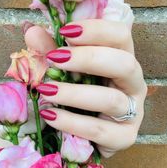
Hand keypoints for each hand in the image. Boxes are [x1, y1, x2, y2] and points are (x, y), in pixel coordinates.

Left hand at [24, 20, 146, 157]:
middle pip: (124, 64)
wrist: (82, 136)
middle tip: (54, 59)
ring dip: (75, 94)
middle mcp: (133, 84)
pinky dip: (72, 122)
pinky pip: (99, 130)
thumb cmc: (76, 98)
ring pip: (111, 99)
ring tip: (46, 90)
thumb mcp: (63, 72)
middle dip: (88, 59)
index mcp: (122, 60)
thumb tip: (33, 32)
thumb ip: (50, 52)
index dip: (97, 29)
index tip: (65, 30)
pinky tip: (50, 115)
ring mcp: (133, 112)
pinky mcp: (124, 138)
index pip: (121, 35)